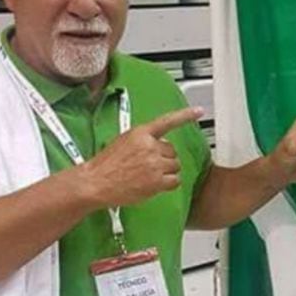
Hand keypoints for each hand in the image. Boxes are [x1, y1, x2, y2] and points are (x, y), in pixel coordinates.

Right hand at [81, 107, 204, 207]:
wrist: (96, 182)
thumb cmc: (106, 165)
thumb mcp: (123, 141)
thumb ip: (143, 140)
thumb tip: (157, 144)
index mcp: (140, 133)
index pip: (167, 121)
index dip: (185, 116)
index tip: (199, 111)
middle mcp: (150, 146)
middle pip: (172, 151)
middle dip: (164, 158)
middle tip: (148, 165)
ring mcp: (154, 164)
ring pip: (175, 166)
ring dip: (166, 171)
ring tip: (149, 175)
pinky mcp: (157, 181)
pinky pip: (175, 181)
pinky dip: (168, 183)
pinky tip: (155, 184)